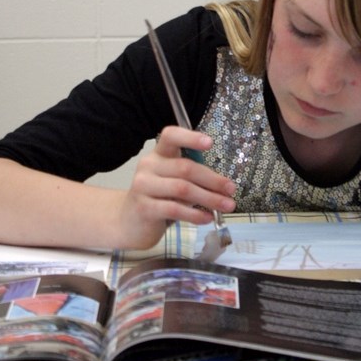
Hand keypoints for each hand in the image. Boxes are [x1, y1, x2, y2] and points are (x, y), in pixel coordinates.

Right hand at [117, 126, 236, 248]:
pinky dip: (195, 214)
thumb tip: (223, 184)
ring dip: (209, 198)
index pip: (171, 136)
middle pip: (185, 167)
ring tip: (227, 206)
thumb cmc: (157, 199)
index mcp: (158, 155)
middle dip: (213, 179)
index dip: (190, 137)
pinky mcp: (144, 208)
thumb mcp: (173, 183)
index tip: (210, 143)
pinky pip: (175, 209)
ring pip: (183, 189)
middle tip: (231, 189)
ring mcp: (143, 187)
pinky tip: (207, 218)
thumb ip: (191, 178)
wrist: (128, 223)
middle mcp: (149, 166)